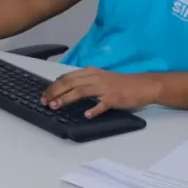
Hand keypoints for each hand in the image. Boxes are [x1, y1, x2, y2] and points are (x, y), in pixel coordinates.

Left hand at [40, 67, 160, 117]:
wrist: (143, 85)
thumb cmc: (120, 83)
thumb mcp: (100, 78)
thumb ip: (84, 82)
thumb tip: (65, 89)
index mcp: (90, 72)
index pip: (66, 77)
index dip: (53, 86)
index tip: (44, 95)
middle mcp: (95, 78)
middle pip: (70, 83)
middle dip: (55, 92)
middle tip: (45, 102)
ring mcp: (105, 88)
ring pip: (81, 91)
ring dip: (66, 99)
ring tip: (56, 106)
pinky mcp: (115, 98)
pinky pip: (102, 104)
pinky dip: (93, 109)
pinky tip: (86, 115)